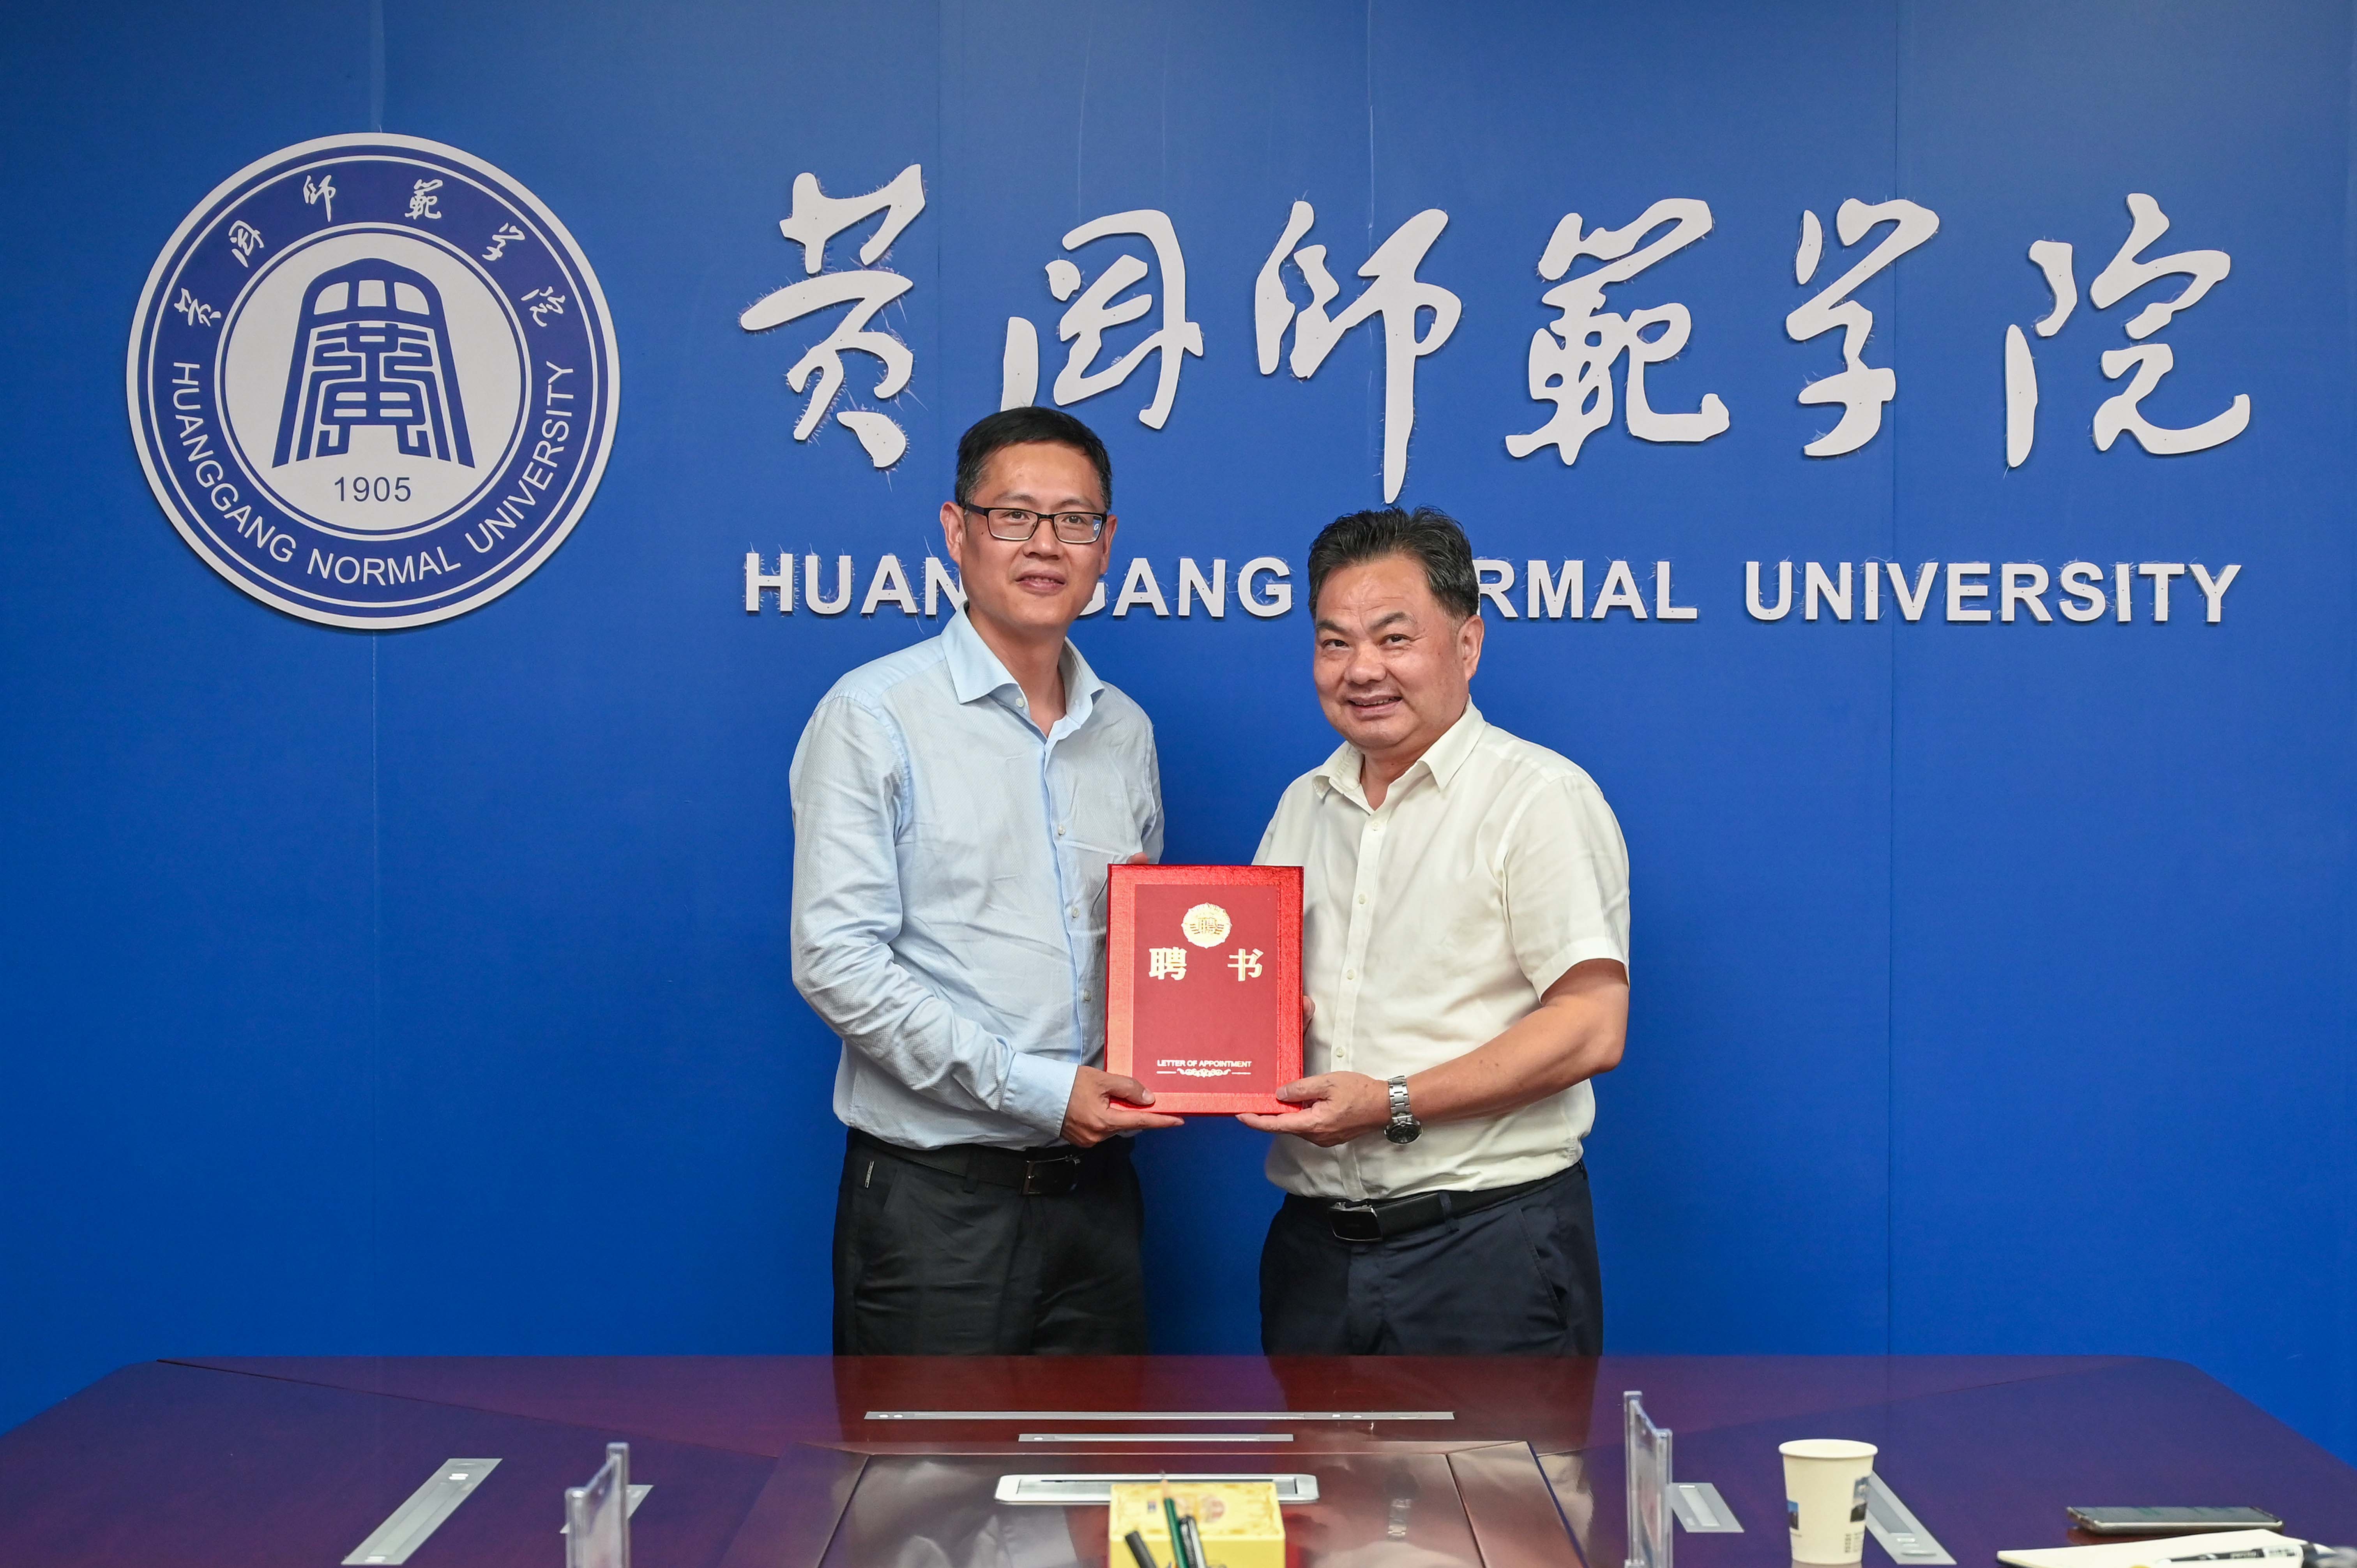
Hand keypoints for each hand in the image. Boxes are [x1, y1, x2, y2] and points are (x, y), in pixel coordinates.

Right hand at [1062, 1064, 1183, 1146]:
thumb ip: (1127, 1088)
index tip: (1178, 1120)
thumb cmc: (1068, 1083)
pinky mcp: (1080, 1140)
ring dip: (1116, 1113)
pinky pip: (1101, 1130)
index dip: (1161, 1120)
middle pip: (1127, 1124)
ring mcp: (1088, 1141)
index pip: (1141, 1121)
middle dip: (1132, 1111)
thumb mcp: (1101, 1079)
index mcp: (1105, 1122)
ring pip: (1113, 1127)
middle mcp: (1097, 1136)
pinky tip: (1095, 1105)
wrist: (1037, 1093)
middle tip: (1132, 1094)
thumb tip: (1148, 1099)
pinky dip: (1104, 1118)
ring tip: (1103, 1095)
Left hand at [1236, 1071, 1389, 1146]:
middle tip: (1251, 1103)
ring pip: (1296, 1127)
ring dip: (1283, 1116)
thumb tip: (1279, 1094)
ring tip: (1270, 1102)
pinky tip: (1294, 1105)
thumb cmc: (1359, 1092)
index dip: (1256, 1121)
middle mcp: (1316, 1137)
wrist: (1385, 1105)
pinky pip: (1308, 1127)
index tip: (1240, 1114)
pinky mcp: (1331, 1136)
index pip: (1276, 1125)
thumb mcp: (1328, 1083)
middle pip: (1284, 1127)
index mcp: (1313, 1124)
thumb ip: (1301, 1089)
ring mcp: (1324, 1139)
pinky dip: (1297, 1117)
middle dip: (1267, 1117)